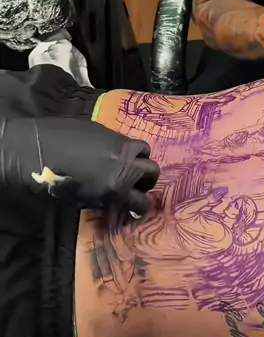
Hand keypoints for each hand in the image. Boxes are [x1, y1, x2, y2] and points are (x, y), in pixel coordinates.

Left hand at [0, 117, 159, 214]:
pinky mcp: (109, 129)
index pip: (143, 202)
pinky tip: (106, 151)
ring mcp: (119, 143)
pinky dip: (122, 147)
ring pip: (144, 150)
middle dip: (147, 180)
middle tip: (136, 184)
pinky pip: (124, 139)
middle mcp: (125, 164)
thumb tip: (114, 200)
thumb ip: (105, 199)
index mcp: (117, 187)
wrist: (38, 148)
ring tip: (127, 163)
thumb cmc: (55, 181)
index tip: (138, 207)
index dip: (142, 206)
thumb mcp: (82, 200)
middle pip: (152, 171)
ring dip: (140, 159)